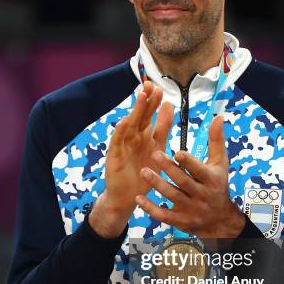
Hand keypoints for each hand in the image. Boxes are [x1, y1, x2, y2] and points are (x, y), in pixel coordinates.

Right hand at [89, 81, 172, 236]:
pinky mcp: (114, 157)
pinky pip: (117, 143)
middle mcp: (133, 138)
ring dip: (135, 111)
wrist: (128, 198)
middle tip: (151, 85)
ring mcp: (122, 146)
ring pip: (129, 125)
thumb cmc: (143, 174)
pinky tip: (125, 121)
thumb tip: (170, 105)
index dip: (154, 102)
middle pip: (140, 116)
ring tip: (141, 96)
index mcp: (145, 136)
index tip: (160, 88)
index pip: (150, 115)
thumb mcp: (157, 149)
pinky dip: (120, 132)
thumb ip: (162, 128)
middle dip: (145, 101)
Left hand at [136, 115, 245, 237]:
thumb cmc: (217, 185)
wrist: (220, 220)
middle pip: (184, 182)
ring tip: (143, 171)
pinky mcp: (180, 221)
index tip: (177, 152)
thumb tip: (218, 117)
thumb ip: (216, 141)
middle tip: (154, 154)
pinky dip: (151, 208)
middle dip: (169, 169)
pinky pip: (164, 215)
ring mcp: (191, 210)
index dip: (189, 162)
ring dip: (157, 184)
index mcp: (212, 180)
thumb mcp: (220, 164)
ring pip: (172, 196)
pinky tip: (138, 197)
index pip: (200, 171)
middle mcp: (202, 195)